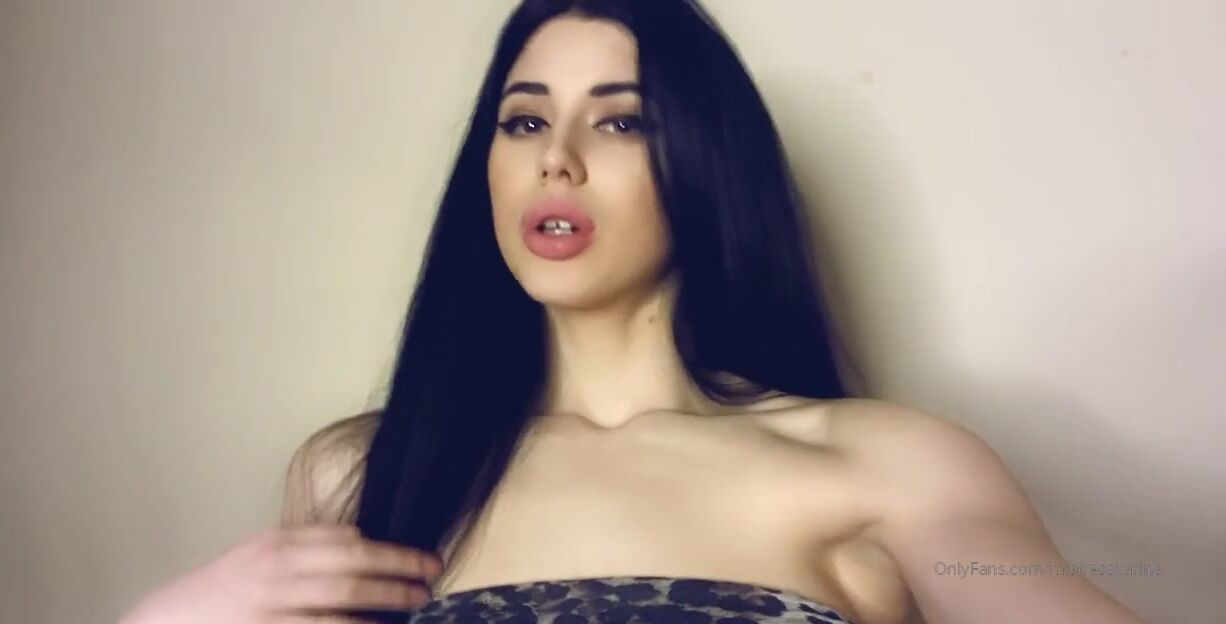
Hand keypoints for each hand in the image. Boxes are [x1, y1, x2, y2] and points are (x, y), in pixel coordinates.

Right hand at [119, 525, 444, 623]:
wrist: (166, 620)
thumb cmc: (221, 589)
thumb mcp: (259, 555)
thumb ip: (305, 549)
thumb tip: (360, 542)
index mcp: (277, 545)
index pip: (345, 541)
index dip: (389, 549)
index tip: (421, 556)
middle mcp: (275, 573)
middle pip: (351, 571)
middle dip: (398, 574)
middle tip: (430, 579)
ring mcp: (271, 608)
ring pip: (340, 607)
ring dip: (383, 606)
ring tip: (416, 606)